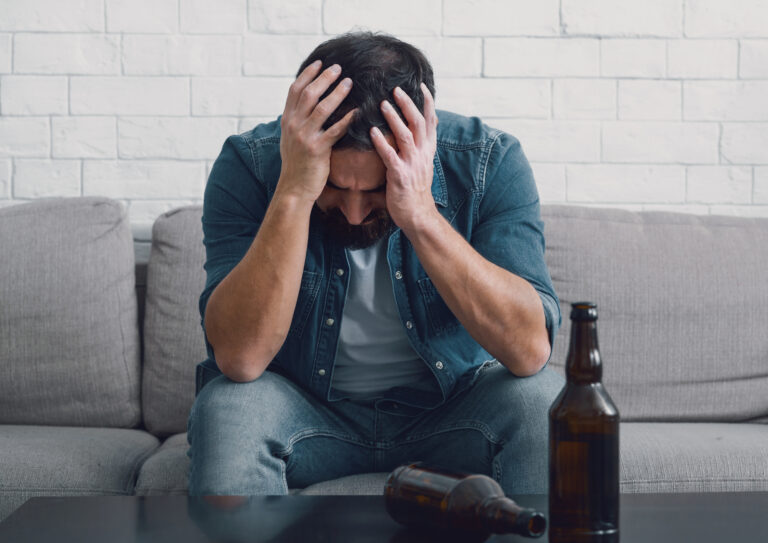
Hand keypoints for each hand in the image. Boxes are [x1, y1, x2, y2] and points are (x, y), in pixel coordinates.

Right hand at [277, 60, 356, 202]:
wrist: (294, 189)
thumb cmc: (297, 164)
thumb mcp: (290, 139)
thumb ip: (297, 120)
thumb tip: (306, 104)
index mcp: (287, 120)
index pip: (295, 90)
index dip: (308, 74)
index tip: (320, 62)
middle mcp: (293, 126)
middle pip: (308, 94)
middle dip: (324, 78)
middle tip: (339, 67)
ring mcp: (304, 137)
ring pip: (321, 108)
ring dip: (337, 93)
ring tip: (349, 82)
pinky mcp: (317, 150)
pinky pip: (334, 130)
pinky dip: (346, 120)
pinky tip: (357, 111)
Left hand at [370, 83, 438, 232]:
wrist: (418, 215)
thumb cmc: (416, 190)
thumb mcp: (423, 164)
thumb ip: (421, 146)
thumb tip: (422, 129)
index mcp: (428, 150)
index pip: (431, 121)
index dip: (427, 102)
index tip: (421, 85)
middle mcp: (422, 155)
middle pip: (418, 123)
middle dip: (408, 104)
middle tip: (396, 89)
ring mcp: (412, 165)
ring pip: (406, 135)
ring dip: (394, 118)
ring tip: (383, 104)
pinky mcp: (400, 176)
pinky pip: (391, 156)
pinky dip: (381, 143)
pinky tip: (371, 132)